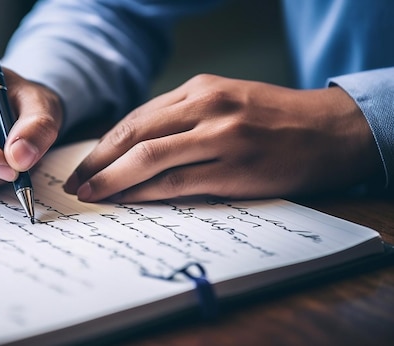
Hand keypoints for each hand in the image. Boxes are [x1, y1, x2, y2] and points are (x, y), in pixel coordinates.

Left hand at [63, 74, 380, 201]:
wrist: (327, 130)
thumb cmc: (272, 118)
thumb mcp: (225, 99)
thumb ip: (183, 117)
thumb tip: (136, 147)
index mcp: (200, 88)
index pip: (137, 118)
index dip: (105, 143)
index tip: (85, 162)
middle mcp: (206, 107)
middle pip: (135, 135)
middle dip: (98, 161)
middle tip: (76, 182)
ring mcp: (221, 137)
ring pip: (150, 158)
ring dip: (113, 179)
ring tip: (91, 194)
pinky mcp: (234, 169)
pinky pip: (178, 182)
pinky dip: (146, 193)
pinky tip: (128, 201)